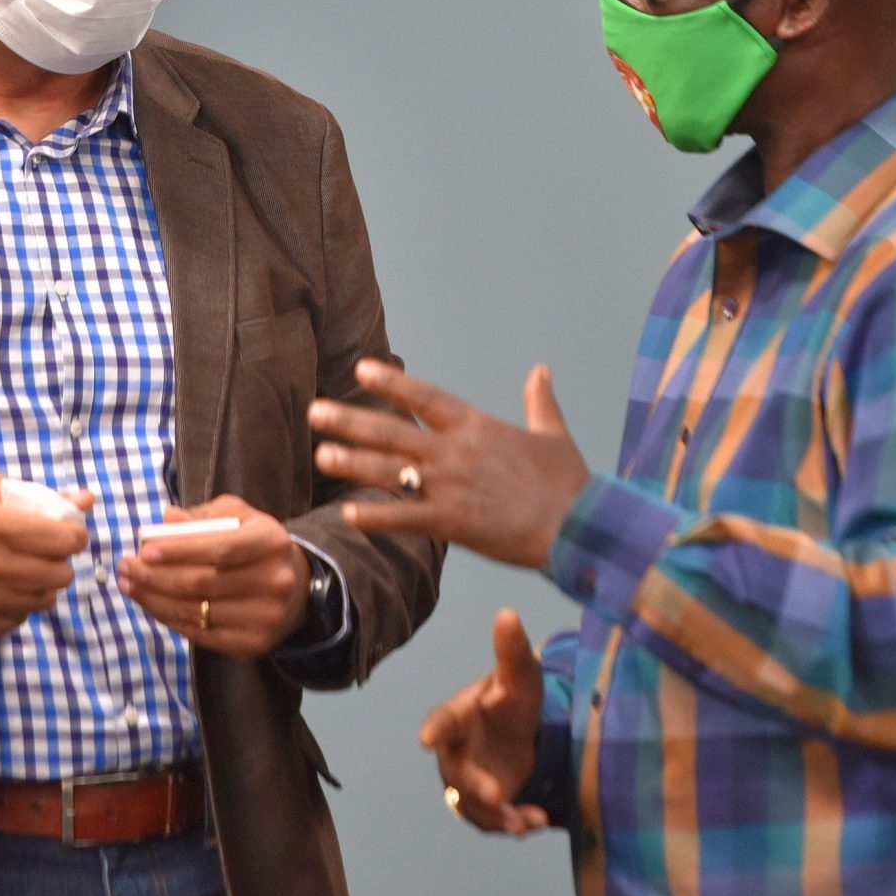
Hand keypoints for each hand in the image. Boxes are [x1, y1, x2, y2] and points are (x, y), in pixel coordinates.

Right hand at [0, 468, 91, 638]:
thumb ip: (39, 494)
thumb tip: (87, 500)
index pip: (63, 539)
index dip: (75, 535)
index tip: (69, 533)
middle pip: (60, 574)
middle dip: (61, 561)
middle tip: (47, 552)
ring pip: (44, 600)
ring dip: (44, 584)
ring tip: (27, 569)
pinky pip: (18, 620)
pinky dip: (19, 605)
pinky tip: (4, 588)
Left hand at [118, 495, 310, 659]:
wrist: (296, 589)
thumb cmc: (256, 546)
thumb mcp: (240, 517)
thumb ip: (204, 515)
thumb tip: (167, 520)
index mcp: (271, 543)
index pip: (220, 548)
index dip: (180, 550)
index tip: (144, 549)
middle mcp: (274, 582)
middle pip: (202, 583)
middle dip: (156, 576)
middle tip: (126, 567)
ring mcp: (265, 617)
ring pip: (196, 611)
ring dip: (154, 600)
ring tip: (129, 585)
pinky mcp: (253, 643)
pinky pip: (200, 634)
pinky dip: (170, 619)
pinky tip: (151, 605)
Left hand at [308, 360, 589, 567]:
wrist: (580, 526)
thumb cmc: (569, 482)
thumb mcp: (553, 433)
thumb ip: (540, 400)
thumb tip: (541, 370)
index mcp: (478, 427)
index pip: (425, 397)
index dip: (392, 383)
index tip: (361, 371)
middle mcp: (457, 452)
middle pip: (394, 431)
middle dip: (351, 420)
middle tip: (315, 411)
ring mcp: (452, 487)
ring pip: (391, 470)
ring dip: (353, 462)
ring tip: (320, 454)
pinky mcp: (454, 523)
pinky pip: (406, 518)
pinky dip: (376, 515)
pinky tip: (348, 512)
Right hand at [423, 610, 550, 835]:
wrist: (519, 732)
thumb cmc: (511, 699)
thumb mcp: (520, 676)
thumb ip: (512, 651)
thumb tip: (507, 613)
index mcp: (458, 717)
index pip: (443, 720)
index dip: (436, 729)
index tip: (427, 738)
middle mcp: (456, 752)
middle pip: (455, 772)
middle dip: (471, 785)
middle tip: (492, 794)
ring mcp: (468, 781)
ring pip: (472, 804)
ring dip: (495, 814)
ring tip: (522, 821)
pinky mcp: (485, 804)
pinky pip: (492, 819)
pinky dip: (512, 823)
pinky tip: (534, 820)